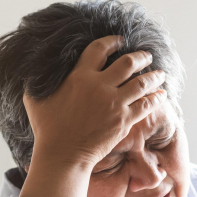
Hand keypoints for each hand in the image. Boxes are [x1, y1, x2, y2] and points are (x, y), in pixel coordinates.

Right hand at [19, 37, 166, 196]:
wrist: (63, 155)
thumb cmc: (46, 128)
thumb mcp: (34, 97)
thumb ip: (37, 79)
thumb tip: (34, 68)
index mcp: (80, 75)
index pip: (100, 49)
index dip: (112, 41)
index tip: (120, 41)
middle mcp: (100, 86)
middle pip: (128, 63)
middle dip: (140, 57)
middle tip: (147, 55)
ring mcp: (114, 103)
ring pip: (141, 83)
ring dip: (153, 76)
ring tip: (160, 73)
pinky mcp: (124, 121)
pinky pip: (145, 105)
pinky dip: (155, 98)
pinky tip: (161, 95)